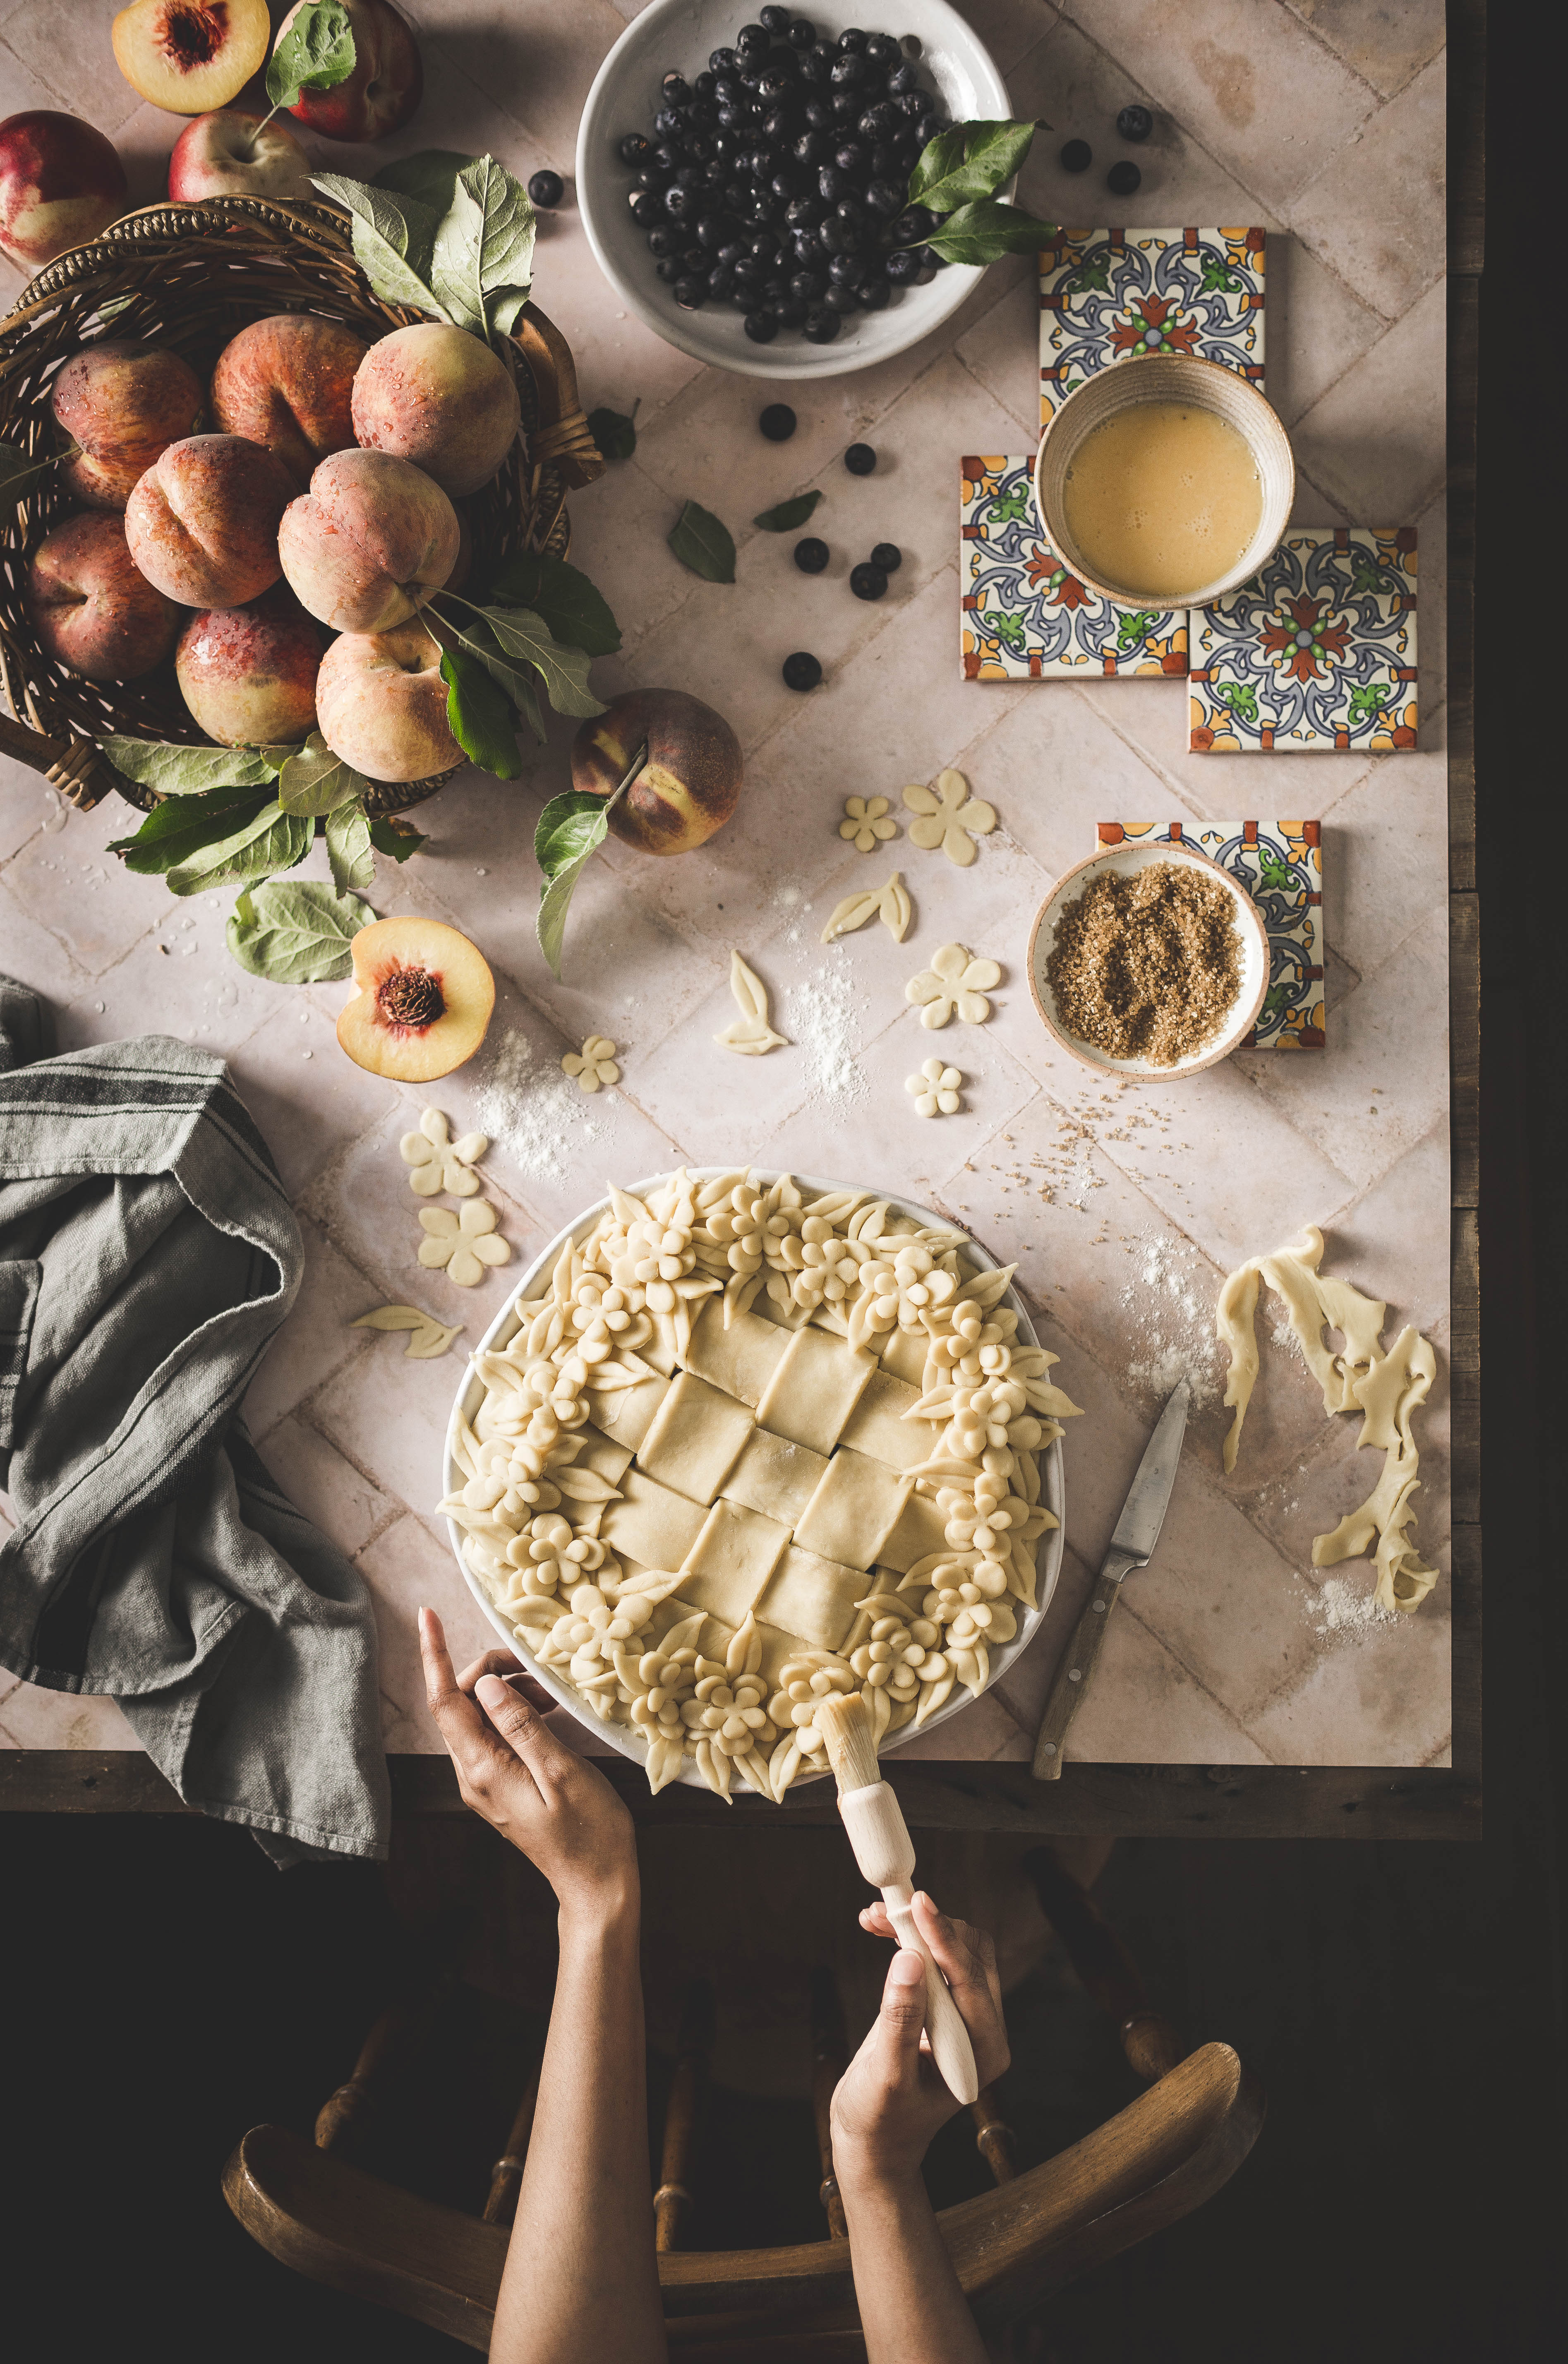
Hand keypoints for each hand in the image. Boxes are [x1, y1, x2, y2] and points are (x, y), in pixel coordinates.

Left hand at [419, 1606, 638, 1929]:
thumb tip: (489, 1684)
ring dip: (510, 1692)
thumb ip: (520, 1724)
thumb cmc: (588, 1833)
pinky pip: (497, 1736)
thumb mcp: (560, 1771)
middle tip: (537, 1664)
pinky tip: (550, 1712)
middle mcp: (473, 1775)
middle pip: (462, 1703)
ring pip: (480, 1717)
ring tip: (553, 1693)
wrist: (597, 1886)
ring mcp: (485, 1782)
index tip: (427, 1615)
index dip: (435, 1654)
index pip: (445, 1701)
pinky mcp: (501, 1786)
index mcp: (482, 1769)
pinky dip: (518, 1713)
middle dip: (492, 1671)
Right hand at [830, 1895, 1008, 2189]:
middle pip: (971, 1955)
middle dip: (930, 1927)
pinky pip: (936, 1957)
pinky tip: (880, 1929)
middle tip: (887, 1908)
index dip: (945, 1939)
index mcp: (984, 2052)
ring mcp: (965, 2017)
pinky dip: (910, 1938)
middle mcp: (983, 2030)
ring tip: (875, 1916)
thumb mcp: (886, 2074)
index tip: (919, 1903)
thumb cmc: (881, 2120)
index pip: (972, 1981)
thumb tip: (910, 1960)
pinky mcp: (943, 2006)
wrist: (872, 2139)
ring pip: (955, 1948)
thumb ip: (900, 2019)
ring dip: (918, 1927)